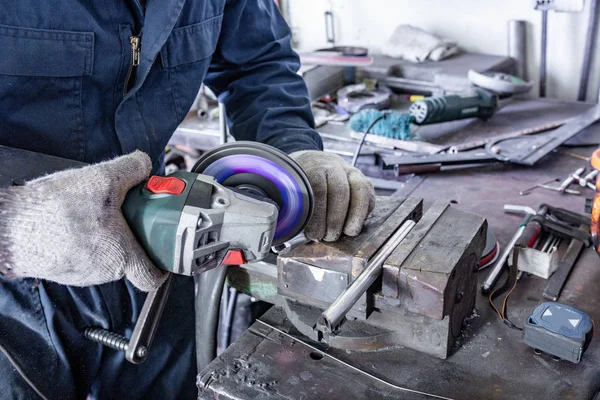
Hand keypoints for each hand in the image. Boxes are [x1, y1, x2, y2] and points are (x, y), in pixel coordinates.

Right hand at [0, 152, 165, 290]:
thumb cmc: (56, 210)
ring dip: (106, 236)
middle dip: (131, 237)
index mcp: (122, 257)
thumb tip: (144, 164)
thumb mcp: (104, 178)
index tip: (162, 251)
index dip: (161, 266)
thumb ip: (132, 169)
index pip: (152, 277)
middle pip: (129, 260)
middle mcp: (103, 272)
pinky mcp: (60, 268)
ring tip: (95, 212)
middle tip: (127, 214)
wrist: (9, 225)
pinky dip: (84, 239)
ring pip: (105, 256)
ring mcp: (79, 273)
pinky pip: (82, 255)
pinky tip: (73, 219)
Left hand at [290, 151, 374, 241]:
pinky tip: (352, 226)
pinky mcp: (364, 181)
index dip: (317, 214)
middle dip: (335, 219)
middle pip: (340, 191)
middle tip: (328, 237)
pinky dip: (363, 214)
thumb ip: (293, 207)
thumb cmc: (300, 184)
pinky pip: (368, 196)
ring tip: (345, 233)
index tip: (313, 234)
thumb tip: (292, 231)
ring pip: (359, 191)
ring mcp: (351, 172)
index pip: (318, 188)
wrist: (313, 162)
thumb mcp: (290, 191)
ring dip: (354, 217)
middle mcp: (333, 166)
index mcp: (312, 166)